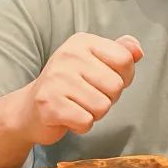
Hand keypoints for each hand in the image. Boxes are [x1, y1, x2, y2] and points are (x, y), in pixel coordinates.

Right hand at [12, 33, 142, 145]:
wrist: (29, 109)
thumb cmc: (69, 86)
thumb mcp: (94, 62)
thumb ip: (119, 53)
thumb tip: (138, 51)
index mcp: (82, 41)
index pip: (124, 59)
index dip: (123, 77)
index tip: (104, 81)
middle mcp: (68, 55)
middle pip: (116, 86)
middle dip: (107, 98)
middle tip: (86, 96)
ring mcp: (56, 79)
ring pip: (103, 106)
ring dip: (94, 113)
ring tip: (77, 106)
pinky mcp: (49, 104)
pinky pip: (86, 122)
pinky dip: (81, 126)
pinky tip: (68, 117)